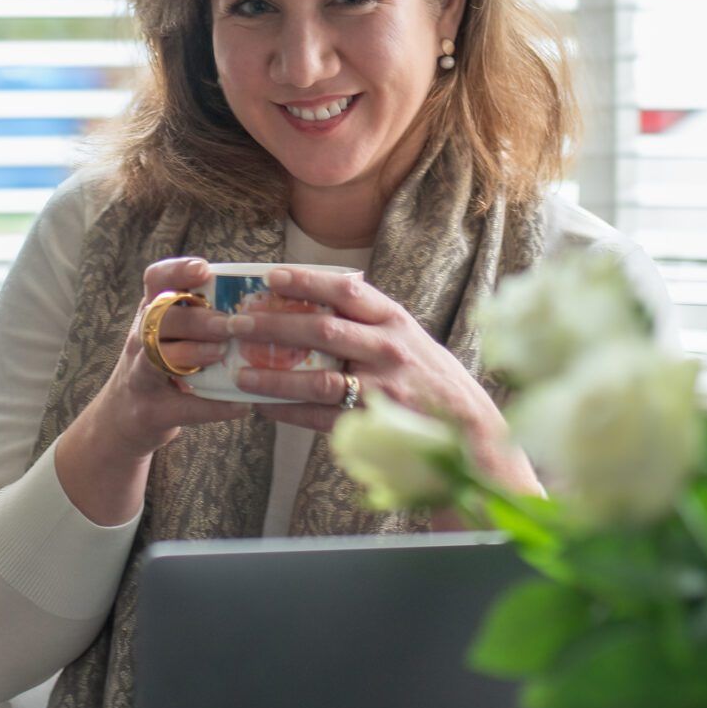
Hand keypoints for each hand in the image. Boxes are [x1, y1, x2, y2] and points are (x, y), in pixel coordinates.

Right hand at [53, 257, 253, 525]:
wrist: (122, 418)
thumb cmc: (161, 366)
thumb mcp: (169, 335)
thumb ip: (200, 317)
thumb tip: (262, 307)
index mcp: (150, 315)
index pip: (154, 281)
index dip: (177, 271)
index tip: (204, 269)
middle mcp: (139, 340)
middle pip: (159, 319)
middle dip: (195, 319)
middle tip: (228, 324)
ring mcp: (140, 377)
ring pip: (157, 358)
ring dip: (193, 353)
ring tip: (222, 353)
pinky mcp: (151, 412)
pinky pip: (182, 407)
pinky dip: (213, 406)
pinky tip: (241, 405)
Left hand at [225, 266, 539, 493]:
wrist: (469, 431)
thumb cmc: (433, 380)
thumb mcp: (411, 338)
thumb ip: (374, 318)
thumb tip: (331, 288)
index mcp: (395, 321)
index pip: (345, 290)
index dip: (305, 280)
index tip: (270, 276)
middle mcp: (388, 348)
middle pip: (321, 328)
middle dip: (273, 324)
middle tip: (237, 323)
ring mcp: (381, 386)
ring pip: (316, 375)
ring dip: (273, 373)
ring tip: (240, 372)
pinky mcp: (373, 422)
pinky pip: (321, 415)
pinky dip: (289, 410)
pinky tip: (264, 407)